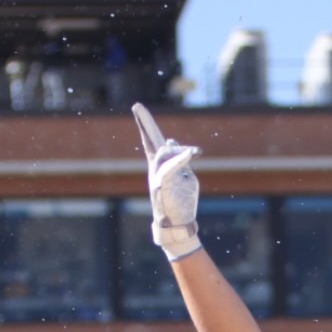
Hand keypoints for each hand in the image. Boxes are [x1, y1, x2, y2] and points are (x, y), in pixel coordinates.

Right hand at [131, 102, 202, 261]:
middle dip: (145, 124)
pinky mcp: (164, 186)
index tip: (138, 108)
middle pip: (151, 142)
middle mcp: (156, 169)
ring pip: (164, 154)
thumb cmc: (182, 202)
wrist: (178, 225)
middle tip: (137, 106)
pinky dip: (181, 160)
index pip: (152, 142)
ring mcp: (157, 177)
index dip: (146, 125)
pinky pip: (171, 169)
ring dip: (180, 151)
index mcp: (161, 166)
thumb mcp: (184, 175)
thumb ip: (180, 159)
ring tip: (194, 152)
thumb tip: (171, 140)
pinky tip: (191, 153)